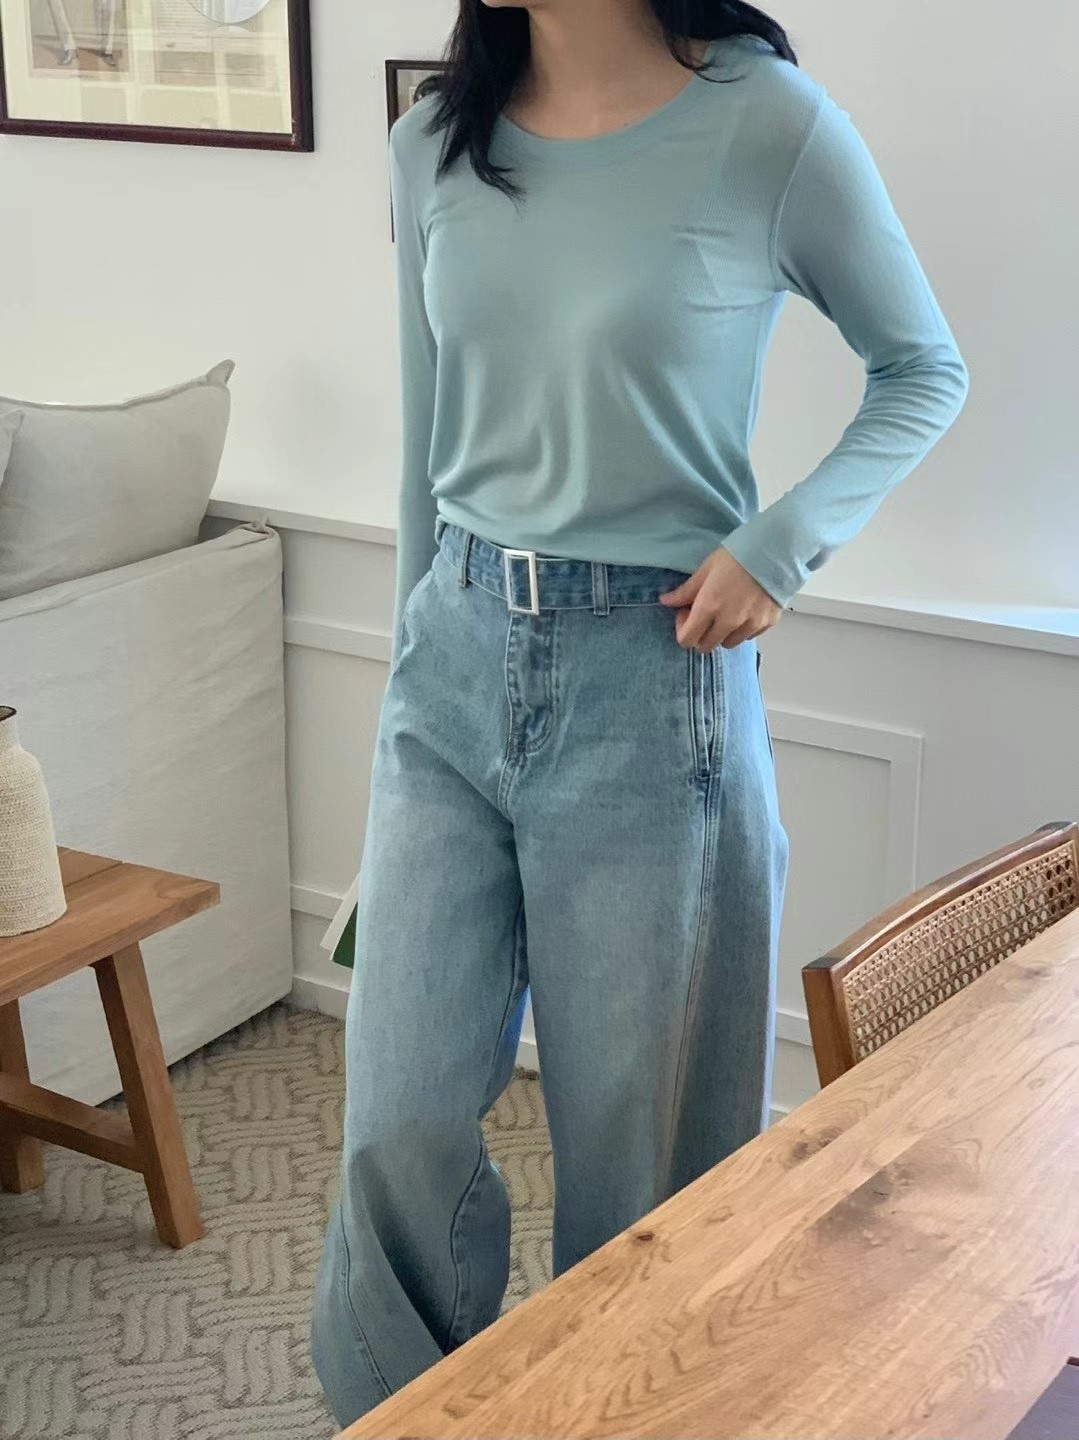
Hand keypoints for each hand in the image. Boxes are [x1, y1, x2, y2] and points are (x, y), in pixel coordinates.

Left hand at [659, 547, 783, 651]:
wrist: (777, 550)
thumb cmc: (740, 554)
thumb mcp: (707, 569)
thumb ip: (686, 591)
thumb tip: (666, 601)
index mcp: (709, 607)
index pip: (687, 639)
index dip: (682, 629)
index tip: (686, 613)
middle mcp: (729, 622)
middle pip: (706, 646)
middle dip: (700, 633)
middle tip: (704, 614)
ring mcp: (750, 625)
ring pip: (728, 643)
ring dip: (721, 633)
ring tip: (725, 612)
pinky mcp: (767, 623)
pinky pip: (748, 636)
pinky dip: (742, 629)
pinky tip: (743, 610)